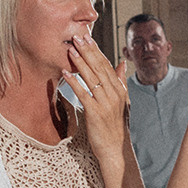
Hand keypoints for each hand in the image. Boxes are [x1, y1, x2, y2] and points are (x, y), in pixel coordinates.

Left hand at [64, 37, 131, 161]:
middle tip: (77, 37)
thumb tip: (122, 63)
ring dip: (80, 63)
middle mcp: (114, 94)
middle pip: (99, 68)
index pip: (107, 66)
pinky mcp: (95, 113)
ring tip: (70, 50)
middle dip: (87, 52)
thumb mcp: (122, 102)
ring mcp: (105, 103)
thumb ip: (120, 81)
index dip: (96, 51)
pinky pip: (83, 94)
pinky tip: (65, 74)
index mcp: (119, 90)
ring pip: (92, 78)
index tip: (88, 38)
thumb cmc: (115, 126)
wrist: (115, 149)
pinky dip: (74, 83)